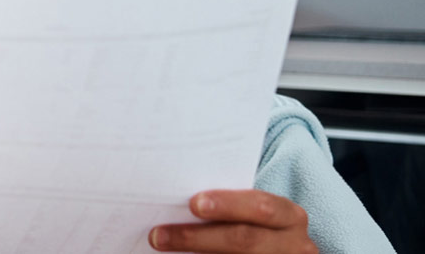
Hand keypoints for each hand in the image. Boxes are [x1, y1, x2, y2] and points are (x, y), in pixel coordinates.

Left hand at [149, 190, 315, 253]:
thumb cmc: (257, 226)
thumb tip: (177, 203)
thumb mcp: (256, 215)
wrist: (278, 253)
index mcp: (289, 216)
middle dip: (198, 237)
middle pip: (244, 239)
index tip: (194, 203)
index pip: (260, 207)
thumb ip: (230, 208)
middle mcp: (294, 244)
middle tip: (159, 235)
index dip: (228, 205)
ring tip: (163, 247)